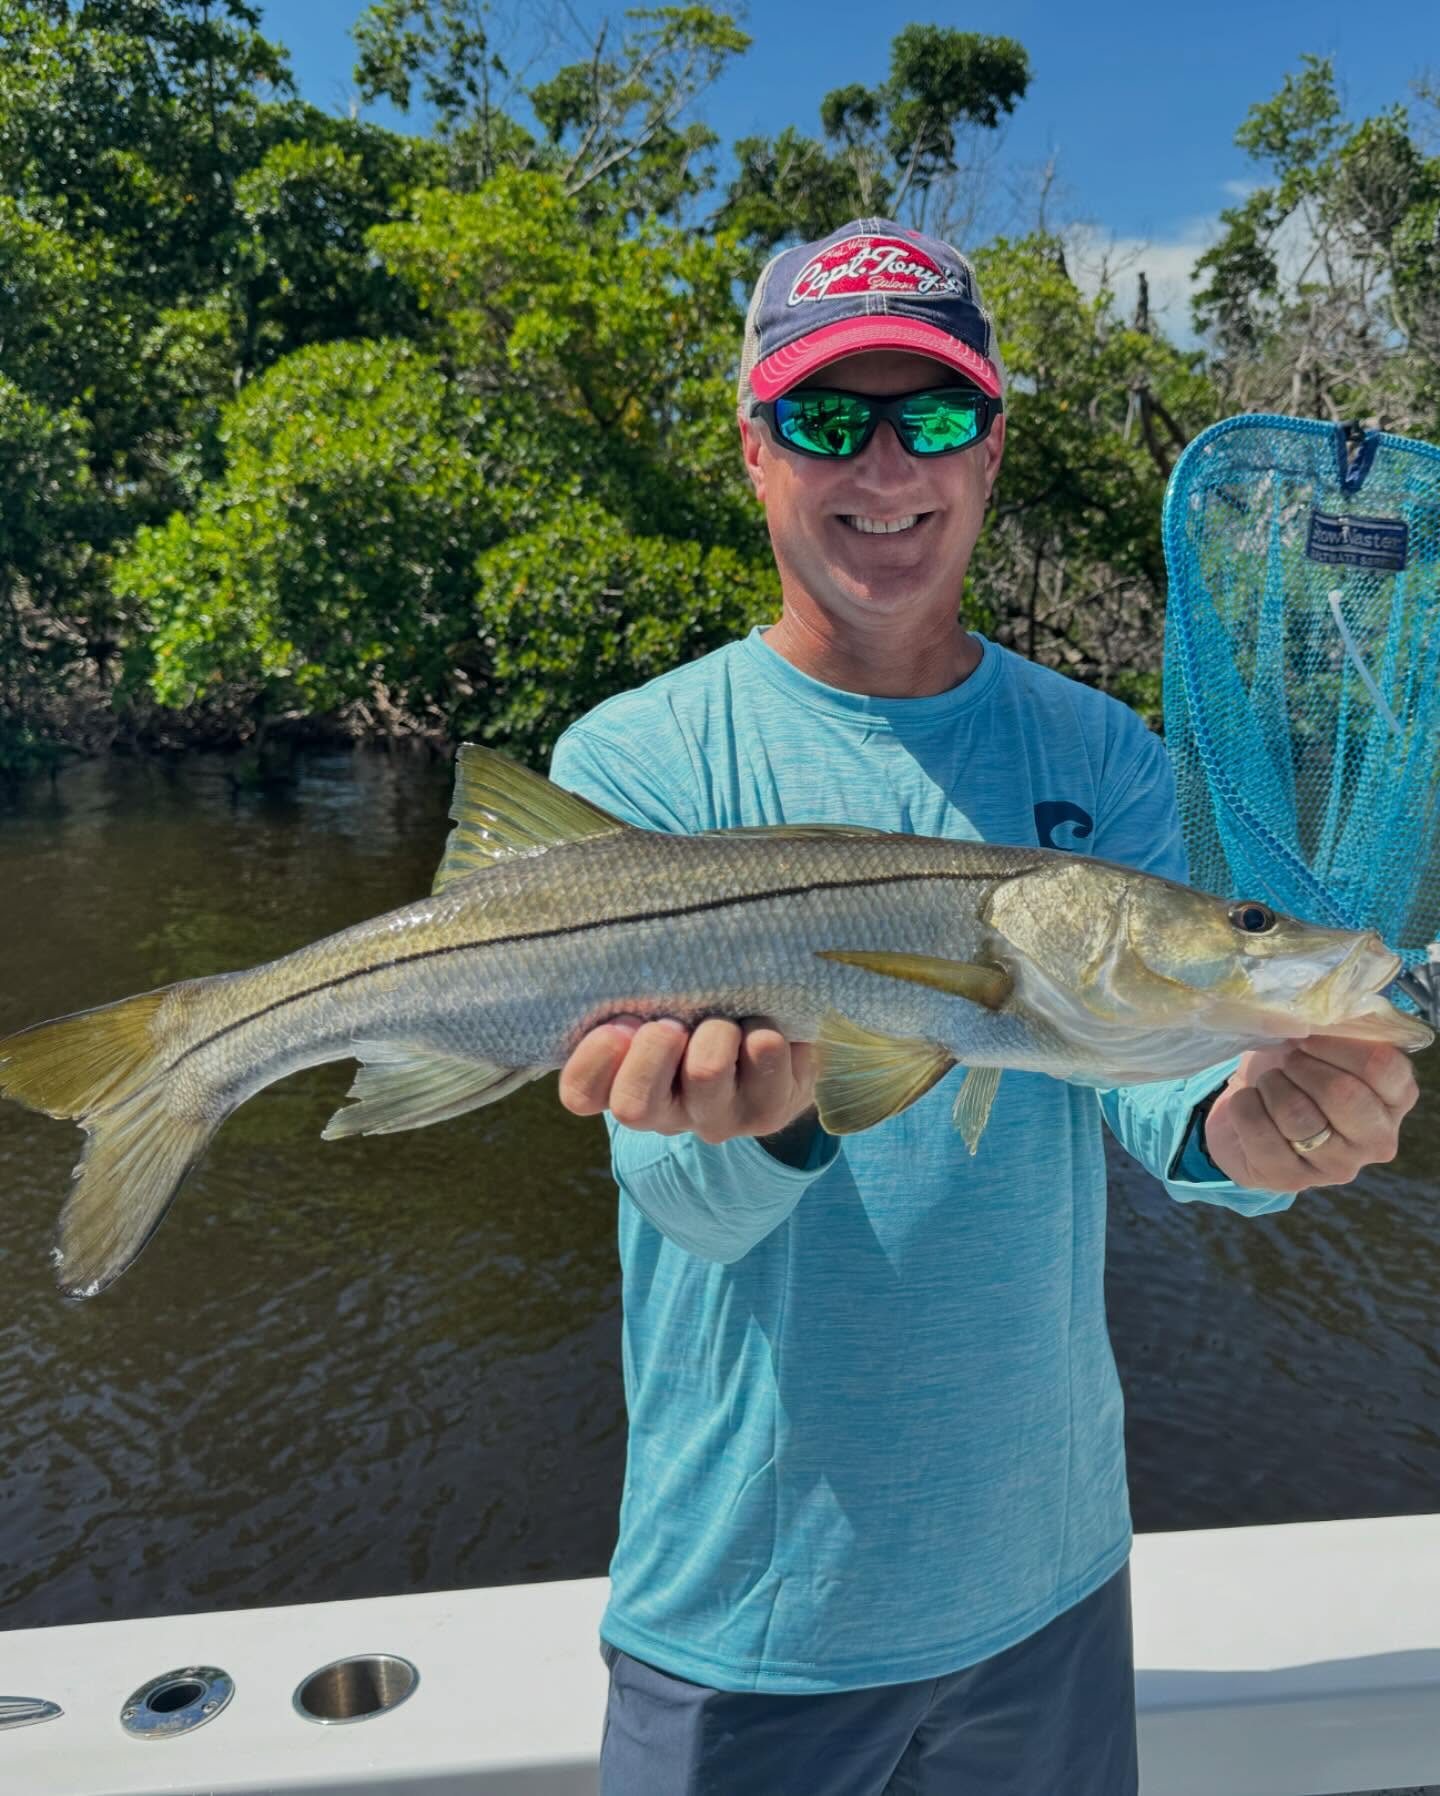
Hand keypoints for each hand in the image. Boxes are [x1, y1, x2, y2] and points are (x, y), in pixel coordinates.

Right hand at [557, 1016, 816, 1145]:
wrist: (775, 1053)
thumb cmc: (698, 1016)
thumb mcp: (657, 1005)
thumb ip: (633, 991)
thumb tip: (624, 946)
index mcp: (624, 1086)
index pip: (582, 1093)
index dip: (593, 1059)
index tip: (618, 1024)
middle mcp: (667, 1113)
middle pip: (634, 1106)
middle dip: (650, 1052)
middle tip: (671, 1024)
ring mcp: (719, 1117)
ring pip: (704, 1074)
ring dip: (715, 1030)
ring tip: (727, 1018)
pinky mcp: (769, 1109)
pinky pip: (764, 1056)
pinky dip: (763, 1025)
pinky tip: (764, 1022)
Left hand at [1202, 1038, 1420, 1192]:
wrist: (1249, 1108)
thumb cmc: (1293, 1070)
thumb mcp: (1316, 1040)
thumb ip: (1332, 1024)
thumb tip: (1316, 1010)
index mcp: (1396, 1098)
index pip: (1382, 1066)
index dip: (1337, 1043)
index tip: (1308, 1036)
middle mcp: (1377, 1139)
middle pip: (1344, 1095)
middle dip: (1303, 1067)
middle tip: (1287, 1061)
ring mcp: (1338, 1166)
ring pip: (1298, 1116)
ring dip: (1272, 1086)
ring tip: (1269, 1083)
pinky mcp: (1292, 1180)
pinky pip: (1261, 1133)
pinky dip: (1245, 1107)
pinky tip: (1249, 1103)